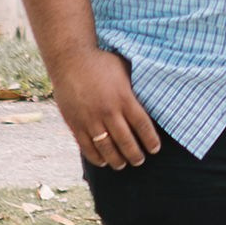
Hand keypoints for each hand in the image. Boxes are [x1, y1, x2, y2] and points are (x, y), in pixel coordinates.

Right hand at [52, 43, 159, 172]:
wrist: (70, 59)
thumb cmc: (101, 62)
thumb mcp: (124, 70)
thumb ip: (135, 86)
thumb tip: (153, 94)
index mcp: (124, 98)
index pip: (142, 125)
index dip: (150, 141)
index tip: (155, 149)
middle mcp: (108, 111)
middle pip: (126, 141)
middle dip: (135, 155)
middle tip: (140, 161)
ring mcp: (90, 119)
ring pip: (107, 148)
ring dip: (117, 160)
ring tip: (123, 165)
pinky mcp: (75, 124)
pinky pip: (87, 147)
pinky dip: (96, 157)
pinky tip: (103, 161)